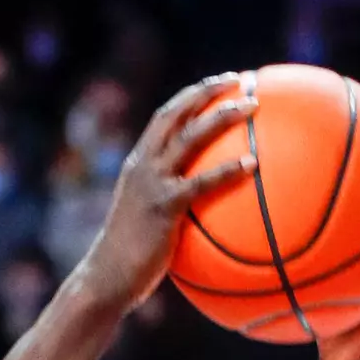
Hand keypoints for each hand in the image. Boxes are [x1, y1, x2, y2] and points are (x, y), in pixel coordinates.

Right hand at [80, 73, 258, 310]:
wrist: (106, 279)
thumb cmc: (129, 261)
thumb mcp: (146, 223)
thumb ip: (170, 206)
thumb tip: (206, 210)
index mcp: (137, 166)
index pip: (164, 118)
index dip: (192, 96)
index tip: (221, 84)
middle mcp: (142, 167)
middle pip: (175, 114)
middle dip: (207, 91)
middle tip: (240, 79)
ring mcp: (151, 185)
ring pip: (189, 137)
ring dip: (222, 116)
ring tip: (252, 106)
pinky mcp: (162, 206)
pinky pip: (201, 182)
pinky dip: (228, 170)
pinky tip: (254, 164)